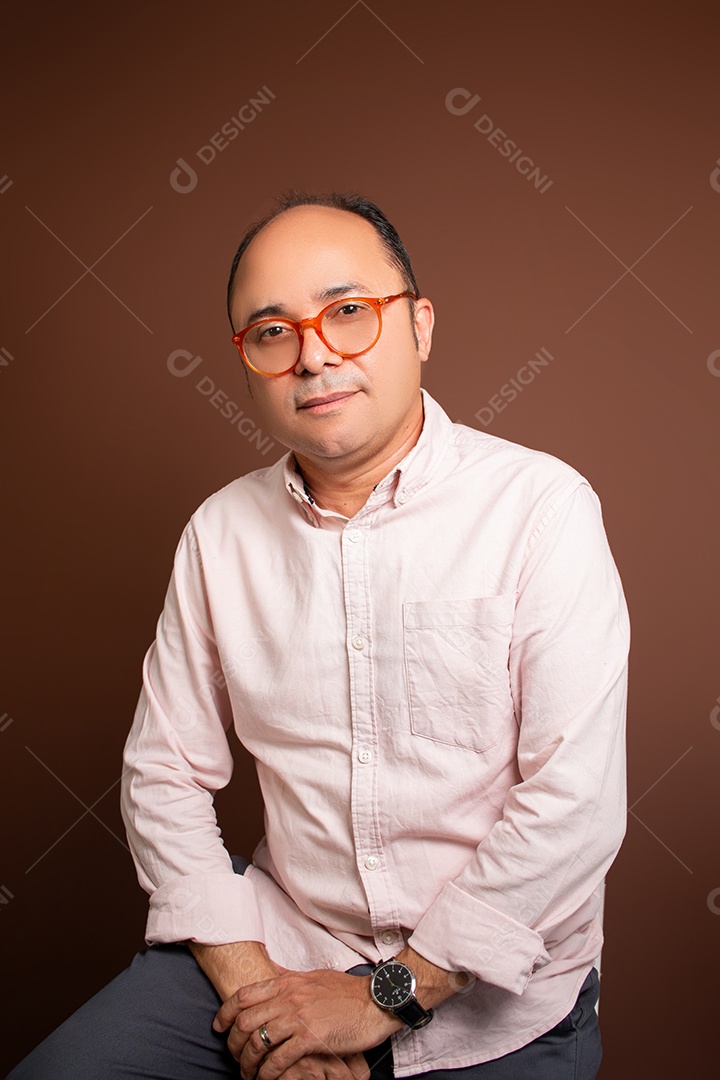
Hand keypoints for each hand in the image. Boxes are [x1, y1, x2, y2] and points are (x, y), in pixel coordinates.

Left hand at [212, 968, 400, 1078]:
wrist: (375, 1001)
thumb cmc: (346, 991)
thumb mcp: (313, 976)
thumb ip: (288, 976)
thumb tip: (269, 968)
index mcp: (287, 982)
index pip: (244, 994)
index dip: (225, 1012)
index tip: (219, 1026)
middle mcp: (289, 997)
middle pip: (245, 1021)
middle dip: (233, 1042)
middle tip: (233, 1055)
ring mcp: (299, 1017)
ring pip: (258, 1042)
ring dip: (247, 1062)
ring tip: (247, 1073)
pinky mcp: (311, 1038)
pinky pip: (279, 1059)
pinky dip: (267, 1073)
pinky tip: (266, 1079)